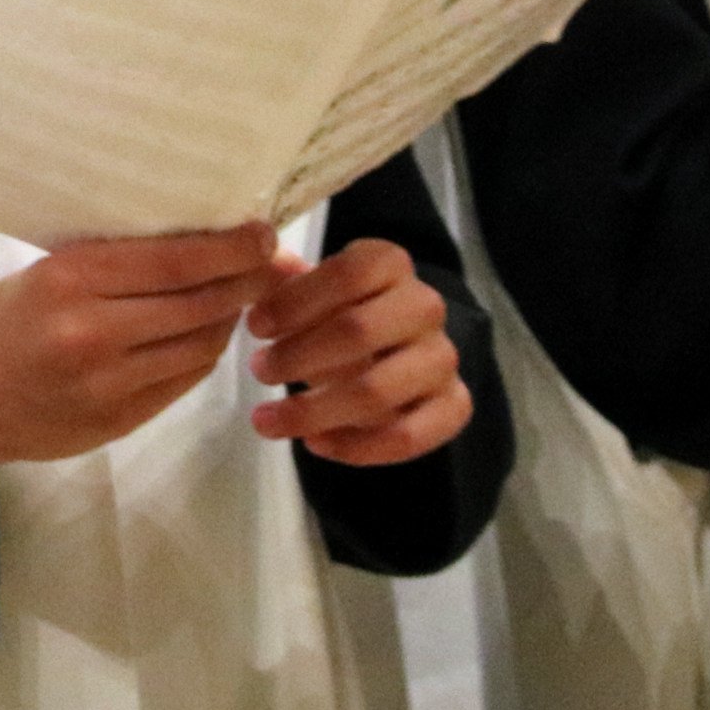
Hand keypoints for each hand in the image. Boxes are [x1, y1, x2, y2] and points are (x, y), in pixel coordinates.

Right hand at [0, 224, 279, 467]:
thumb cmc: (6, 319)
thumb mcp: (49, 271)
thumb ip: (119, 263)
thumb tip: (204, 241)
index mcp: (71, 279)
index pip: (174, 261)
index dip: (230, 248)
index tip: (262, 234)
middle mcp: (94, 332)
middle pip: (199, 303)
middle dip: (245, 281)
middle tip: (270, 263)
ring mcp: (110, 383)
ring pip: (201, 345)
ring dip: (229, 318)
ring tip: (239, 296)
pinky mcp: (121, 420)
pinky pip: (184, 380)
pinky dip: (203, 352)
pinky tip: (205, 333)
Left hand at [244, 237, 472, 465]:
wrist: (393, 349)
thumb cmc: (336, 313)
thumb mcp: (310, 291)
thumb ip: (283, 284)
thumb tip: (262, 270)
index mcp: (391, 263)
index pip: (348, 274)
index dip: (295, 301)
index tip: (254, 327)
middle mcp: (425, 306)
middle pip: (359, 331)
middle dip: (297, 356)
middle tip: (258, 370)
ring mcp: (443, 357)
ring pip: (378, 390)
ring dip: (314, 410)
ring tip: (267, 419)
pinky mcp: (455, 404)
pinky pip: (408, 435)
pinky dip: (356, 446)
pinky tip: (314, 444)